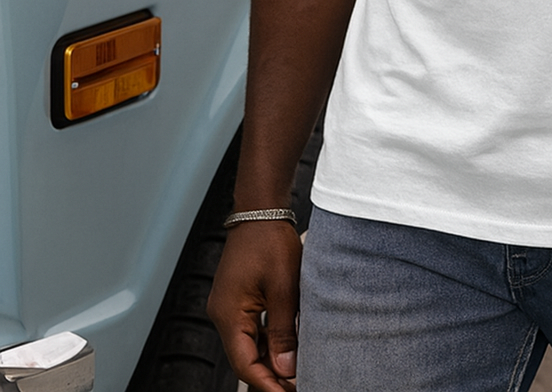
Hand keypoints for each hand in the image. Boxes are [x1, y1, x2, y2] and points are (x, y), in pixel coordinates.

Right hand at [207, 221, 302, 391]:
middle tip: (296, 385)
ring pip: (248, 345)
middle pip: (245, 358)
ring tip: (294, 372)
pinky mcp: (237, 298)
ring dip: (269, 359)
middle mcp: (223, 313)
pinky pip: (250, 329)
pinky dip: (267, 341)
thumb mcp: (283, 289)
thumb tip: (286, 369)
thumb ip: (283, 333)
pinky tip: (285, 347)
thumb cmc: (269, 241)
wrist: (261, 209)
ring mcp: (228, 305)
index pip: (245, 365)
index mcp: (228, 315)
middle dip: (270, 375)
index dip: (268, 384)